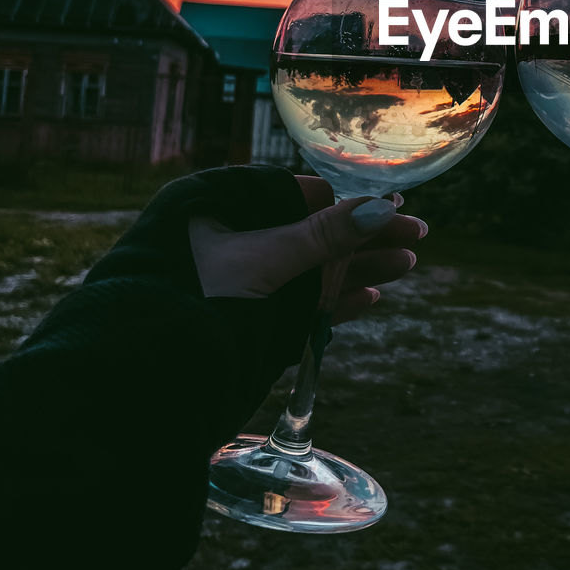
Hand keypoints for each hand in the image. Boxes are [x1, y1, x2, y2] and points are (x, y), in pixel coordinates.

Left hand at [190, 176, 425, 322]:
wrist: (154, 375)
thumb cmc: (195, 299)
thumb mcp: (265, 259)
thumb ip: (324, 236)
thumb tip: (381, 206)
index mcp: (220, 209)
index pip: (293, 194)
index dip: (343, 198)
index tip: (389, 199)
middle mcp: (234, 242)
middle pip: (314, 233)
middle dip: (365, 234)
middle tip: (416, 230)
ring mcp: (246, 284)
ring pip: (315, 270)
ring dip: (362, 267)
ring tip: (408, 261)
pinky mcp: (255, 323)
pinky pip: (304, 306)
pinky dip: (337, 302)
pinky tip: (371, 297)